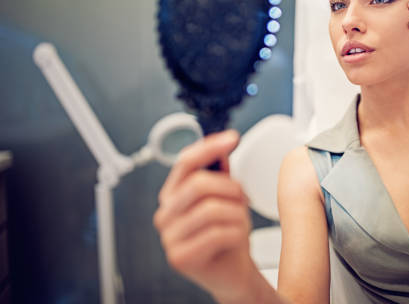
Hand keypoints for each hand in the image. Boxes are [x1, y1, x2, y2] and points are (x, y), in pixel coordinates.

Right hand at [153, 130, 255, 301]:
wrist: (232, 272)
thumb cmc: (227, 233)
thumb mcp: (226, 197)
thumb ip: (220, 173)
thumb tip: (222, 145)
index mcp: (172, 194)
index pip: (186, 162)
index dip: (209, 147)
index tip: (232, 138)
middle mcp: (165, 214)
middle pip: (199, 183)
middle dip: (231, 189)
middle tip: (243, 200)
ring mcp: (169, 237)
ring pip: (212, 209)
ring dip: (237, 214)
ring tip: (240, 222)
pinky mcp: (180, 257)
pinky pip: (217, 233)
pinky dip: (237, 233)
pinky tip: (236, 238)